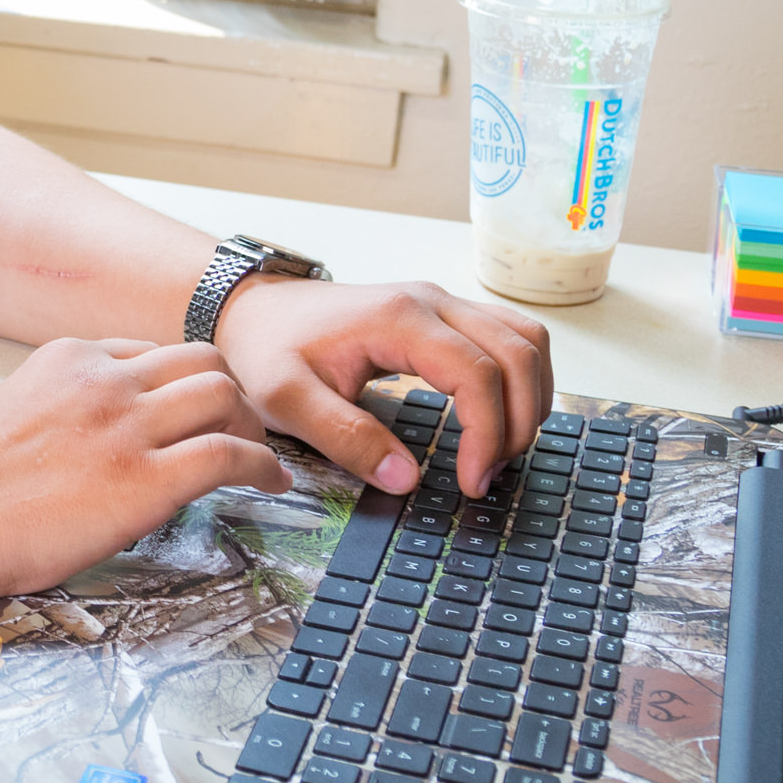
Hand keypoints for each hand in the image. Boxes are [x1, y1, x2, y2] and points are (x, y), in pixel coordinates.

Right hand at [0, 337, 289, 603]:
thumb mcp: (19, 411)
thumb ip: (69, 408)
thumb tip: (104, 440)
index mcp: (70, 357)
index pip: (152, 352)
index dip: (182, 383)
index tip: (192, 410)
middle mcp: (105, 379)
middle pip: (202, 361)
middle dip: (230, 393)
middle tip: (238, 428)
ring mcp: (128, 425)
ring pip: (223, 394)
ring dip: (251, 424)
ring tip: (257, 456)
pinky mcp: (147, 479)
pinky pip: (229, 455)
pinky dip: (263, 465)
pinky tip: (272, 482)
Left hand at [214, 279, 552, 501]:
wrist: (253, 310)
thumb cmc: (267, 348)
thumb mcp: (287, 400)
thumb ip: (345, 438)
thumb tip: (404, 480)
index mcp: (397, 317)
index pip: (477, 372)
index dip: (488, 433)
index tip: (470, 482)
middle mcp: (431, 300)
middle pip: (519, 352)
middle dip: (518, 421)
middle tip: (487, 475)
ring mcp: (443, 302)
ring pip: (527, 340)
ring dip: (529, 398)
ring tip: (497, 453)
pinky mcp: (445, 315)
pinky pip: (511, 337)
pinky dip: (520, 380)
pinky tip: (499, 421)